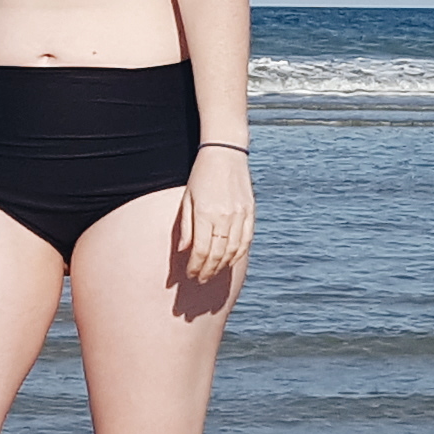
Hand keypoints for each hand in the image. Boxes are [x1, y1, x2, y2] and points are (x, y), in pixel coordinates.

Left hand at [180, 148, 252, 284]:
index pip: (200, 250)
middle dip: (208, 270)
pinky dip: (238, 254)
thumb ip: (186, 227)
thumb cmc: (201, 175)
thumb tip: (184, 251)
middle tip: (201, 279)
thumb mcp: (187, 199)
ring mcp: (239, 215)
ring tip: (213, 273)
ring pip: (232, 250)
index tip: (190, 274)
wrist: (225, 153)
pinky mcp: (250, 212)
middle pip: (217, 254)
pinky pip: (246, 240)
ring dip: (222, 266)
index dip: (195, 266)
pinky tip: (230, 261)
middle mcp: (224, 216)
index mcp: (205, 213)